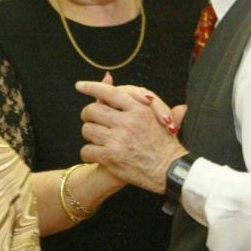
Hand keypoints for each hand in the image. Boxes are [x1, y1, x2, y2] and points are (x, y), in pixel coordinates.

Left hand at [76, 79, 186, 193]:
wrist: (170, 171)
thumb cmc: (165, 144)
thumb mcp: (160, 116)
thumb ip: (141, 98)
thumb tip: (118, 79)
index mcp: (139, 109)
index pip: (109, 93)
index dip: (91, 87)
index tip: (80, 85)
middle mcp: (127, 122)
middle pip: (92, 111)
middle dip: (88, 115)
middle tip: (90, 119)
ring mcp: (117, 140)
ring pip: (87, 130)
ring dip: (89, 134)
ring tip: (96, 139)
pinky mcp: (110, 157)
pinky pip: (86, 150)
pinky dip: (87, 154)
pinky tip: (94, 155)